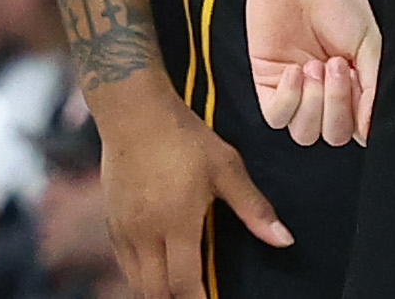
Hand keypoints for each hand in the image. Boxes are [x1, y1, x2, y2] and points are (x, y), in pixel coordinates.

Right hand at [99, 97, 290, 296]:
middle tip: (198, 297)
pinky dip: (140, 276)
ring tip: (179, 290)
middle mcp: (145, 234)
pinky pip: (123, 264)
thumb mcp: (227, 167)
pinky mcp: (111, 223)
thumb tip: (284, 239)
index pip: (184, 282)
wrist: (134, 114)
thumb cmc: (185, 137)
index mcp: (176, 223)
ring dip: (156, 291)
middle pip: (155, 291)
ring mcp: (123, 231)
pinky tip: (156, 271)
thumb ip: (253, 208)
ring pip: (135, 282)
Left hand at [246, 0, 379, 147]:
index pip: (356, 128)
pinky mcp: (266, 82)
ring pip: (304, 132)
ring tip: (315, 64)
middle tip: (336, 65)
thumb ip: (372, 87)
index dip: (358, 118)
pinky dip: (288, 98)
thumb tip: (369, 131)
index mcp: (353, 85)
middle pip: (331, 135)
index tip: (361, 82)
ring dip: (313, 103)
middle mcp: (325, 93)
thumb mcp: (369, 42)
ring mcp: (296, 90)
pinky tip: (294, 70)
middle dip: (336, 106)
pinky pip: (276, 116)